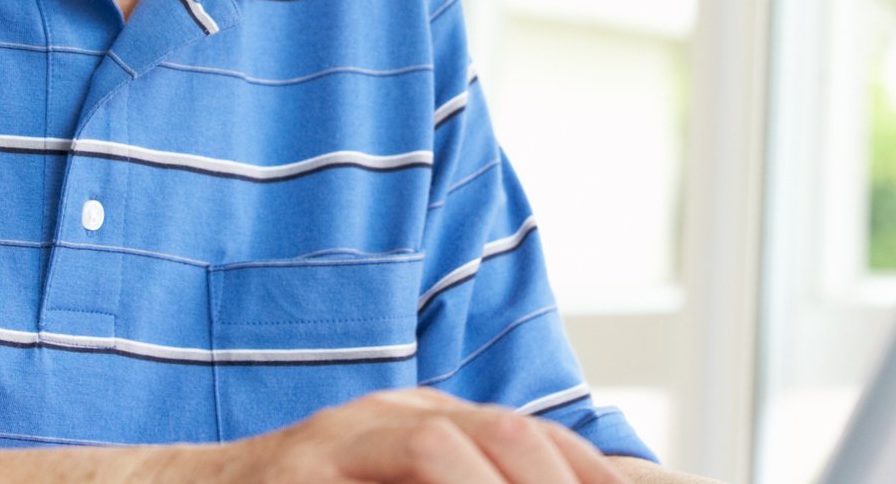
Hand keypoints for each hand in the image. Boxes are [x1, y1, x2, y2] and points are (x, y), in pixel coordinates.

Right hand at [208, 387, 631, 482]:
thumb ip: (455, 481)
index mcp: (428, 425)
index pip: (533, 441)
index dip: (592, 475)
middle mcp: (395, 418)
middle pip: (508, 437)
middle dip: (564, 482)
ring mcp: (346, 437)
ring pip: (450, 446)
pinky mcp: (303, 466)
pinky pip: (401, 464)